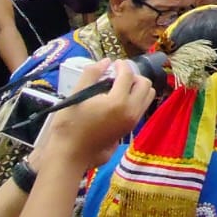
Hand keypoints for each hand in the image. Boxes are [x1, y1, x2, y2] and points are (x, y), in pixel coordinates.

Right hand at [34, 60, 154, 169]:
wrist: (70, 154)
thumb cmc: (69, 125)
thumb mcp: (76, 95)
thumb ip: (91, 74)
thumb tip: (106, 61)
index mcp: (118, 102)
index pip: (128, 75)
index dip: (122, 65)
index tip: (114, 64)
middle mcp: (131, 112)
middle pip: (145, 84)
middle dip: (133, 76)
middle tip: (117, 76)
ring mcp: (132, 122)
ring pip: (147, 97)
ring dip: (137, 88)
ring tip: (118, 87)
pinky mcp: (130, 129)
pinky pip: (141, 107)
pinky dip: (135, 99)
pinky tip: (117, 100)